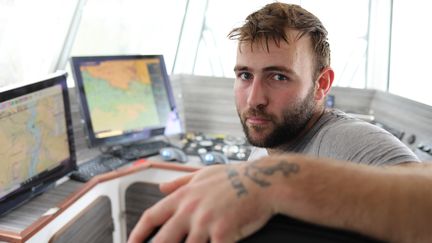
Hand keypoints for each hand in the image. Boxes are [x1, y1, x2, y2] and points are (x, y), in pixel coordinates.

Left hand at [127, 162, 275, 242]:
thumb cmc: (234, 177)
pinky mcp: (223, 233)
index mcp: (183, 196)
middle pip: (162, 239)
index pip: (151, 216)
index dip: (137, 233)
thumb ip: (179, 183)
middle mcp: (190, 210)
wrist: (263, 181)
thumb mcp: (202, 174)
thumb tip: (160, 187)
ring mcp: (205, 222)